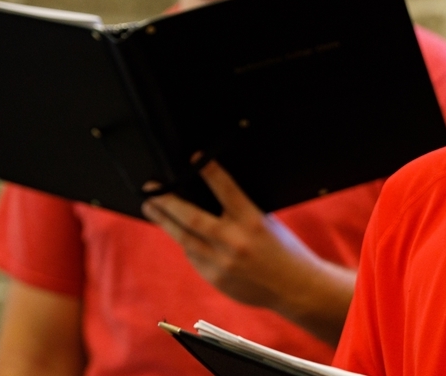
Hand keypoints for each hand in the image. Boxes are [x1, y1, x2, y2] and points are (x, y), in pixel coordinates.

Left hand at [141, 160, 354, 345]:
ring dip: (165, 222)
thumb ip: (240, 213)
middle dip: (166, 203)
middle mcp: (235, 242)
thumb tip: (209, 196)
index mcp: (253, 222)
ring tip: (152, 209)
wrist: (295, 288)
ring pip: (184, 239)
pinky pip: (194, 257)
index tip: (195, 157)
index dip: (210, 171)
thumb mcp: (267, 223)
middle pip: (191, 218)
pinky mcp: (216, 278)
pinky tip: (181, 235)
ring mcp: (223, 263)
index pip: (227, 190)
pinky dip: (187, 243)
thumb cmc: (283, 249)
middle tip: (150, 191)